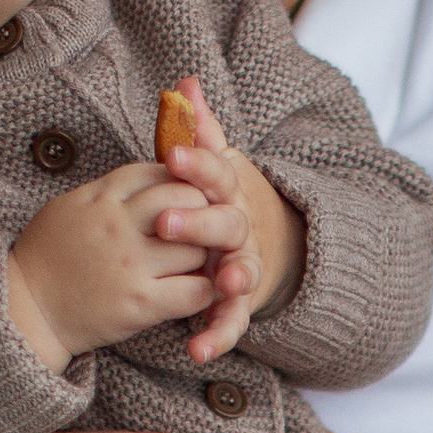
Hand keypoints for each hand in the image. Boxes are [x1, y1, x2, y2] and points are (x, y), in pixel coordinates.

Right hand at [7, 165, 222, 372]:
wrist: (26, 309)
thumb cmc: (48, 258)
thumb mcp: (71, 208)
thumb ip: (109, 192)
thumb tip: (149, 177)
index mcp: (101, 197)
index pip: (159, 172)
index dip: (180, 184)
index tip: (183, 202)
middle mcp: (117, 225)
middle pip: (187, 200)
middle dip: (201, 215)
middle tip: (199, 234)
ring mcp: (131, 264)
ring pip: (198, 247)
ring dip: (203, 258)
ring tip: (192, 267)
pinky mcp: (140, 303)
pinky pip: (196, 291)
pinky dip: (203, 292)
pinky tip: (192, 293)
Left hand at [151, 76, 304, 364]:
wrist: (266, 240)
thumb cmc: (220, 198)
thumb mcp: (211, 163)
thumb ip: (198, 128)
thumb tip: (184, 82)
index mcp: (229, 188)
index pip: (215, 170)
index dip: (196, 161)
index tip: (170, 153)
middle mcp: (241, 226)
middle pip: (227, 223)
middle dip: (199, 223)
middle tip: (166, 224)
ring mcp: (244, 265)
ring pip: (240, 272)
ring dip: (230, 279)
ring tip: (221, 283)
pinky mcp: (240, 302)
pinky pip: (231, 320)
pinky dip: (218, 336)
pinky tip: (198, 350)